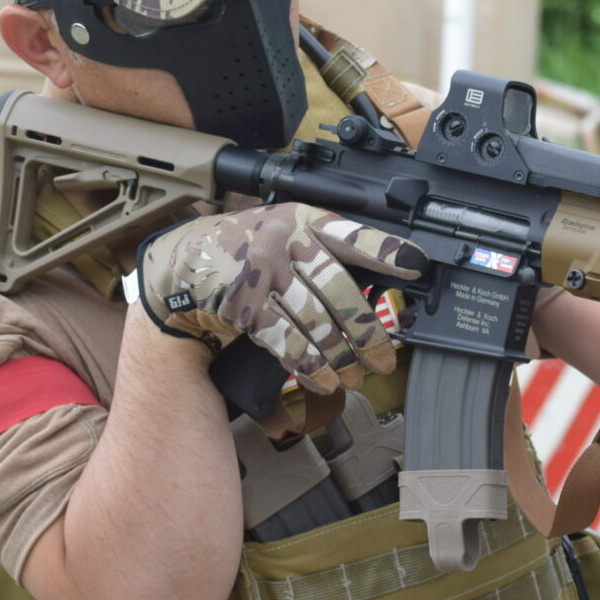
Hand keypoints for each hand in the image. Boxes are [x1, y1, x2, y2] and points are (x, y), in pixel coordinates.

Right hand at [137, 202, 426, 393]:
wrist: (182, 263)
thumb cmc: (246, 249)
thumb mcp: (284, 232)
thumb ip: (323, 249)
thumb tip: (381, 281)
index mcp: (303, 219)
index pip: (352, 234)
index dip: (386, 251)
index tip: (418, 266)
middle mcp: (284, 240)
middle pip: (338, 290)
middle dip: (366, 332)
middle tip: (383, 360)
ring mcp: (262, 272)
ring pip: (314, 321)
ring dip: (340, 357)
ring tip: (356, 377)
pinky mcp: (243, 305)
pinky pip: (285, 341)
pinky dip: (309, 366)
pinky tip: (324, 380)